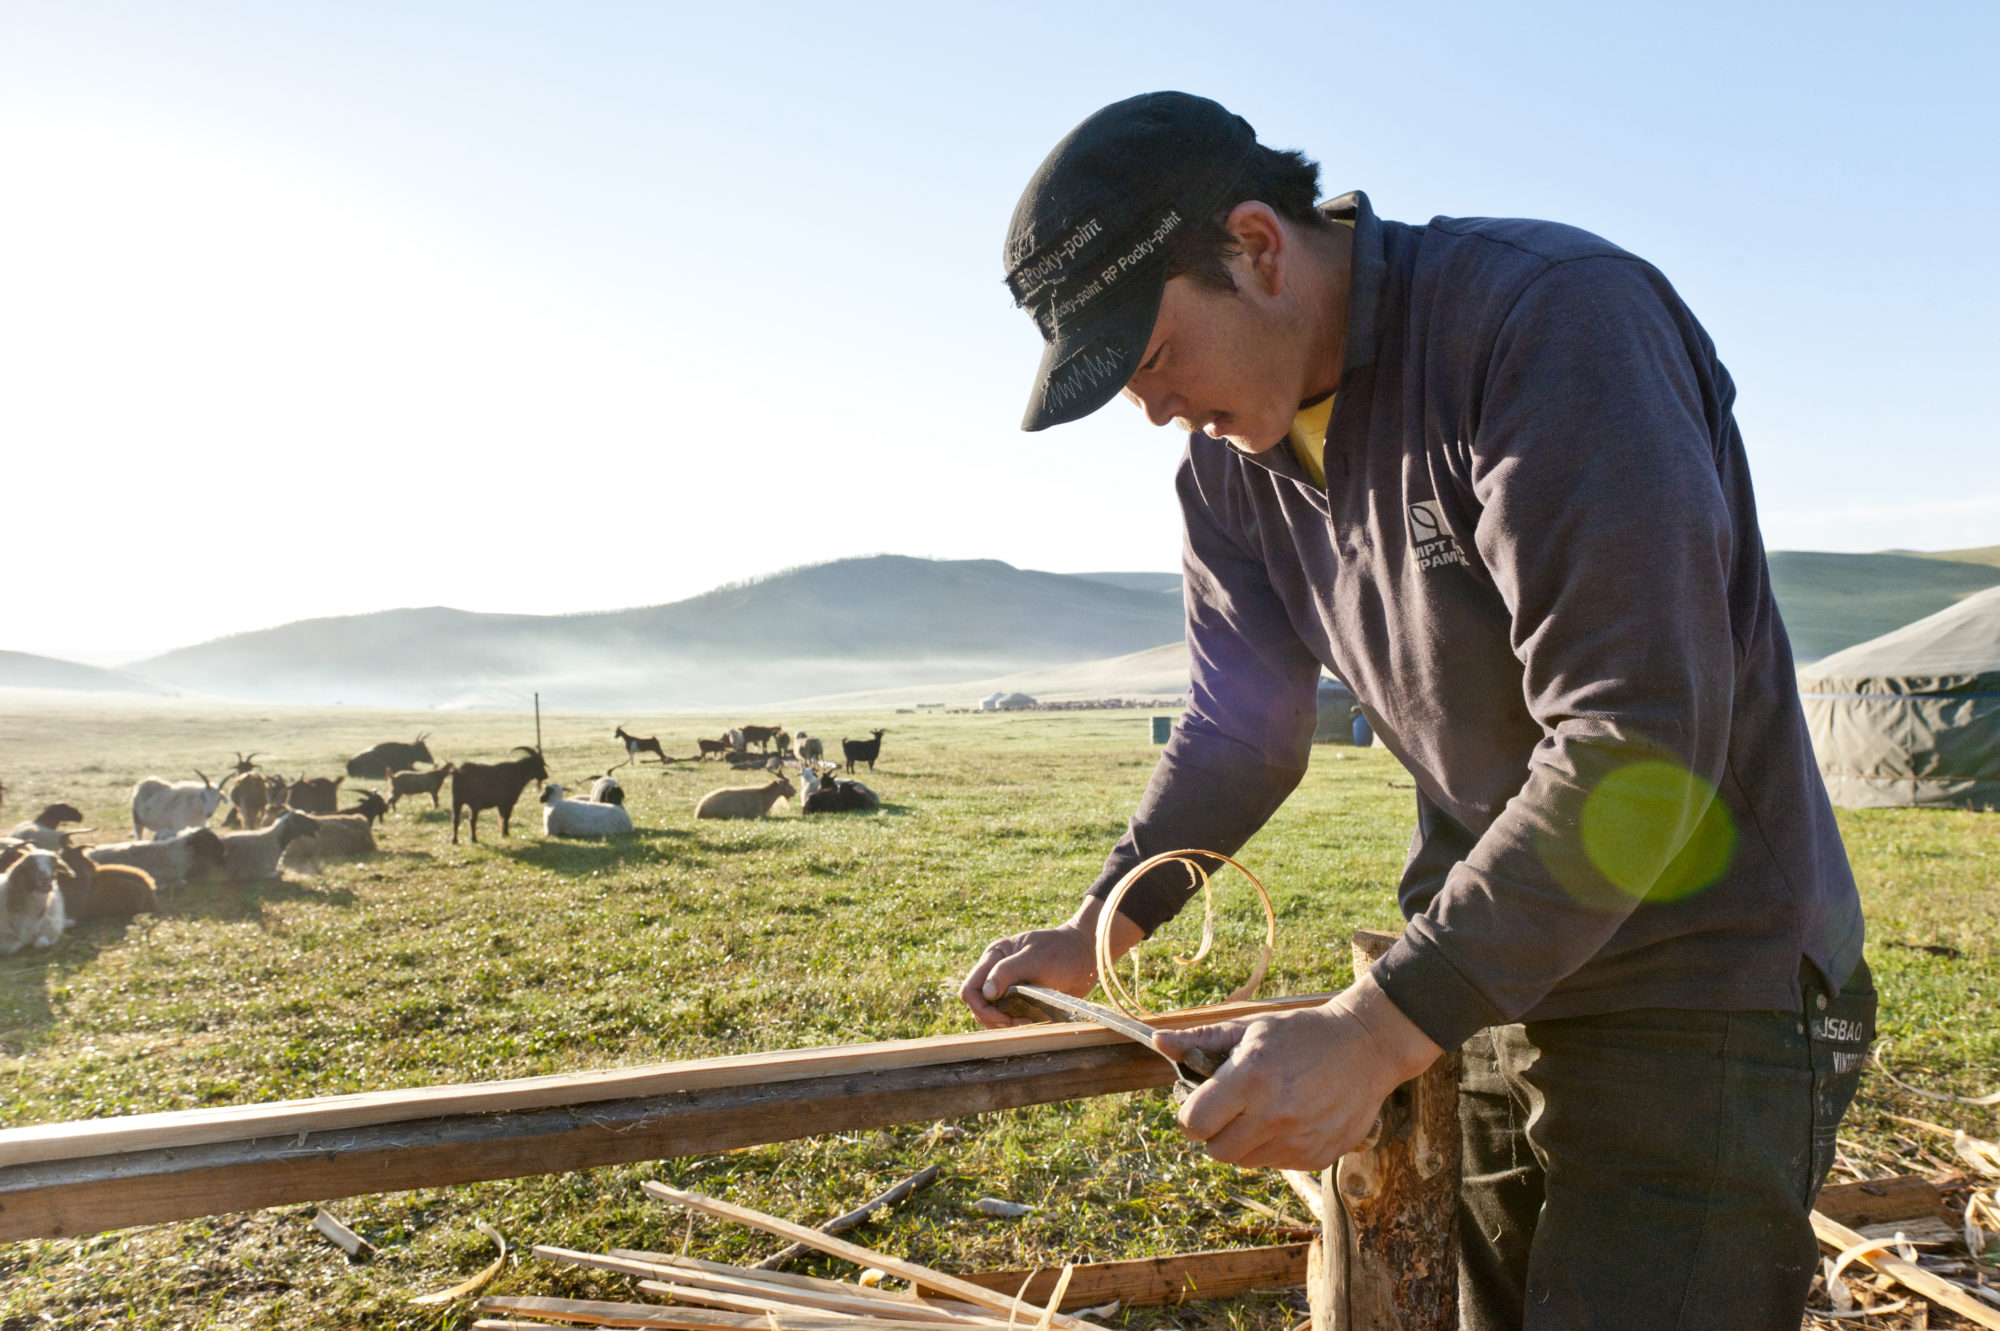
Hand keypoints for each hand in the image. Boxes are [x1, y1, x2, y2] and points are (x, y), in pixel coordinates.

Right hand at [959, 899, 1145, 1027]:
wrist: (1087, 953)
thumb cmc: (1061, 950)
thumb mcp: (1035, 958)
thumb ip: (1007, 971)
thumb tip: (986, 994)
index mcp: (994, 957)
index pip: (970, 989)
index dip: (981, 1007)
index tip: (1004, 1017)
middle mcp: (996, 972)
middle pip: (977, 1006)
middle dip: (993, 1019)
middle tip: (1019, 1024)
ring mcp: (1008, 987)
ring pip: (991, 1014)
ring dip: (1005, 1024)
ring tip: (1028, 1024)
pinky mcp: (1021, 999)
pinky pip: (1009, 1017)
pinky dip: (1017, 1024)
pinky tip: (1032, 1023)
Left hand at [1154, 972, 1442, 1169]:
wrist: (1366, 1048)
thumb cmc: (1301, 1033)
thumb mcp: (1250, 1028)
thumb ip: (1200, 1041)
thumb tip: (1158, 1042)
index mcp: (1250, 1079)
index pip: (1193, 1123)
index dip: (1191, 1114)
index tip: (1202, 1102)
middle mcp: (1273, 1115)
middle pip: (1215, 1151)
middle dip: (1215, 1131)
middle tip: (1232, 1107)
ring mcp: (1297, 1141)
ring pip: (1245, 1161)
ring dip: (1245, 1141)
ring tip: (1265, 1108)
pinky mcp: (1317, 1157)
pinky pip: (1276, 1165)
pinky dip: (1274, 1148)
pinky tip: (1291, 1118)